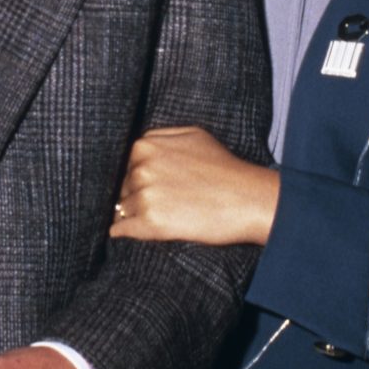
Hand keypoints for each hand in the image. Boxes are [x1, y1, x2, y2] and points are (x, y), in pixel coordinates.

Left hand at [110, 125, 278, 245]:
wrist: (248, 199)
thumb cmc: (225, 167)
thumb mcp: (193, 135)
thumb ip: (160, 137)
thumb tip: (136, 150)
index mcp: (146, 146)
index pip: (123, 164)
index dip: (134, 177)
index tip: (148, 186)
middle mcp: (141, 169)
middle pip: (122, 186)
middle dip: (133, 195)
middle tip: (156, 204)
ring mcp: (145, 196)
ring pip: (121, 209)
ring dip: (131, 215)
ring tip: (153, 218)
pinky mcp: (151, 224)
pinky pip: (121, 230)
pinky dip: (123, 232)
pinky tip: (127, 234)